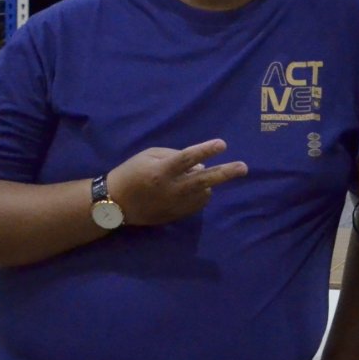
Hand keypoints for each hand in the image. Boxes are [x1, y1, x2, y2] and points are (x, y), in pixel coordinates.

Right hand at [105, 140, 246, 226]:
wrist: (115, 203)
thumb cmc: (131, 173)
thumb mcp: (148, 156)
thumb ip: (174, 156)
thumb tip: (200, 164)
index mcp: (161, 171)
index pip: (187, 158)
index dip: (205, 151)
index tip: (222, 144)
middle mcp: (171, 189)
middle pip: (203, 180)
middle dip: (225, 173)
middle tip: (243, 168)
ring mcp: (175, 205)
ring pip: (204, 192)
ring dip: (206, 183)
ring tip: (193, 177)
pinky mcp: (177, 215)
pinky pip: (198, 203)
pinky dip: (199, 193)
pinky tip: (187, 189)